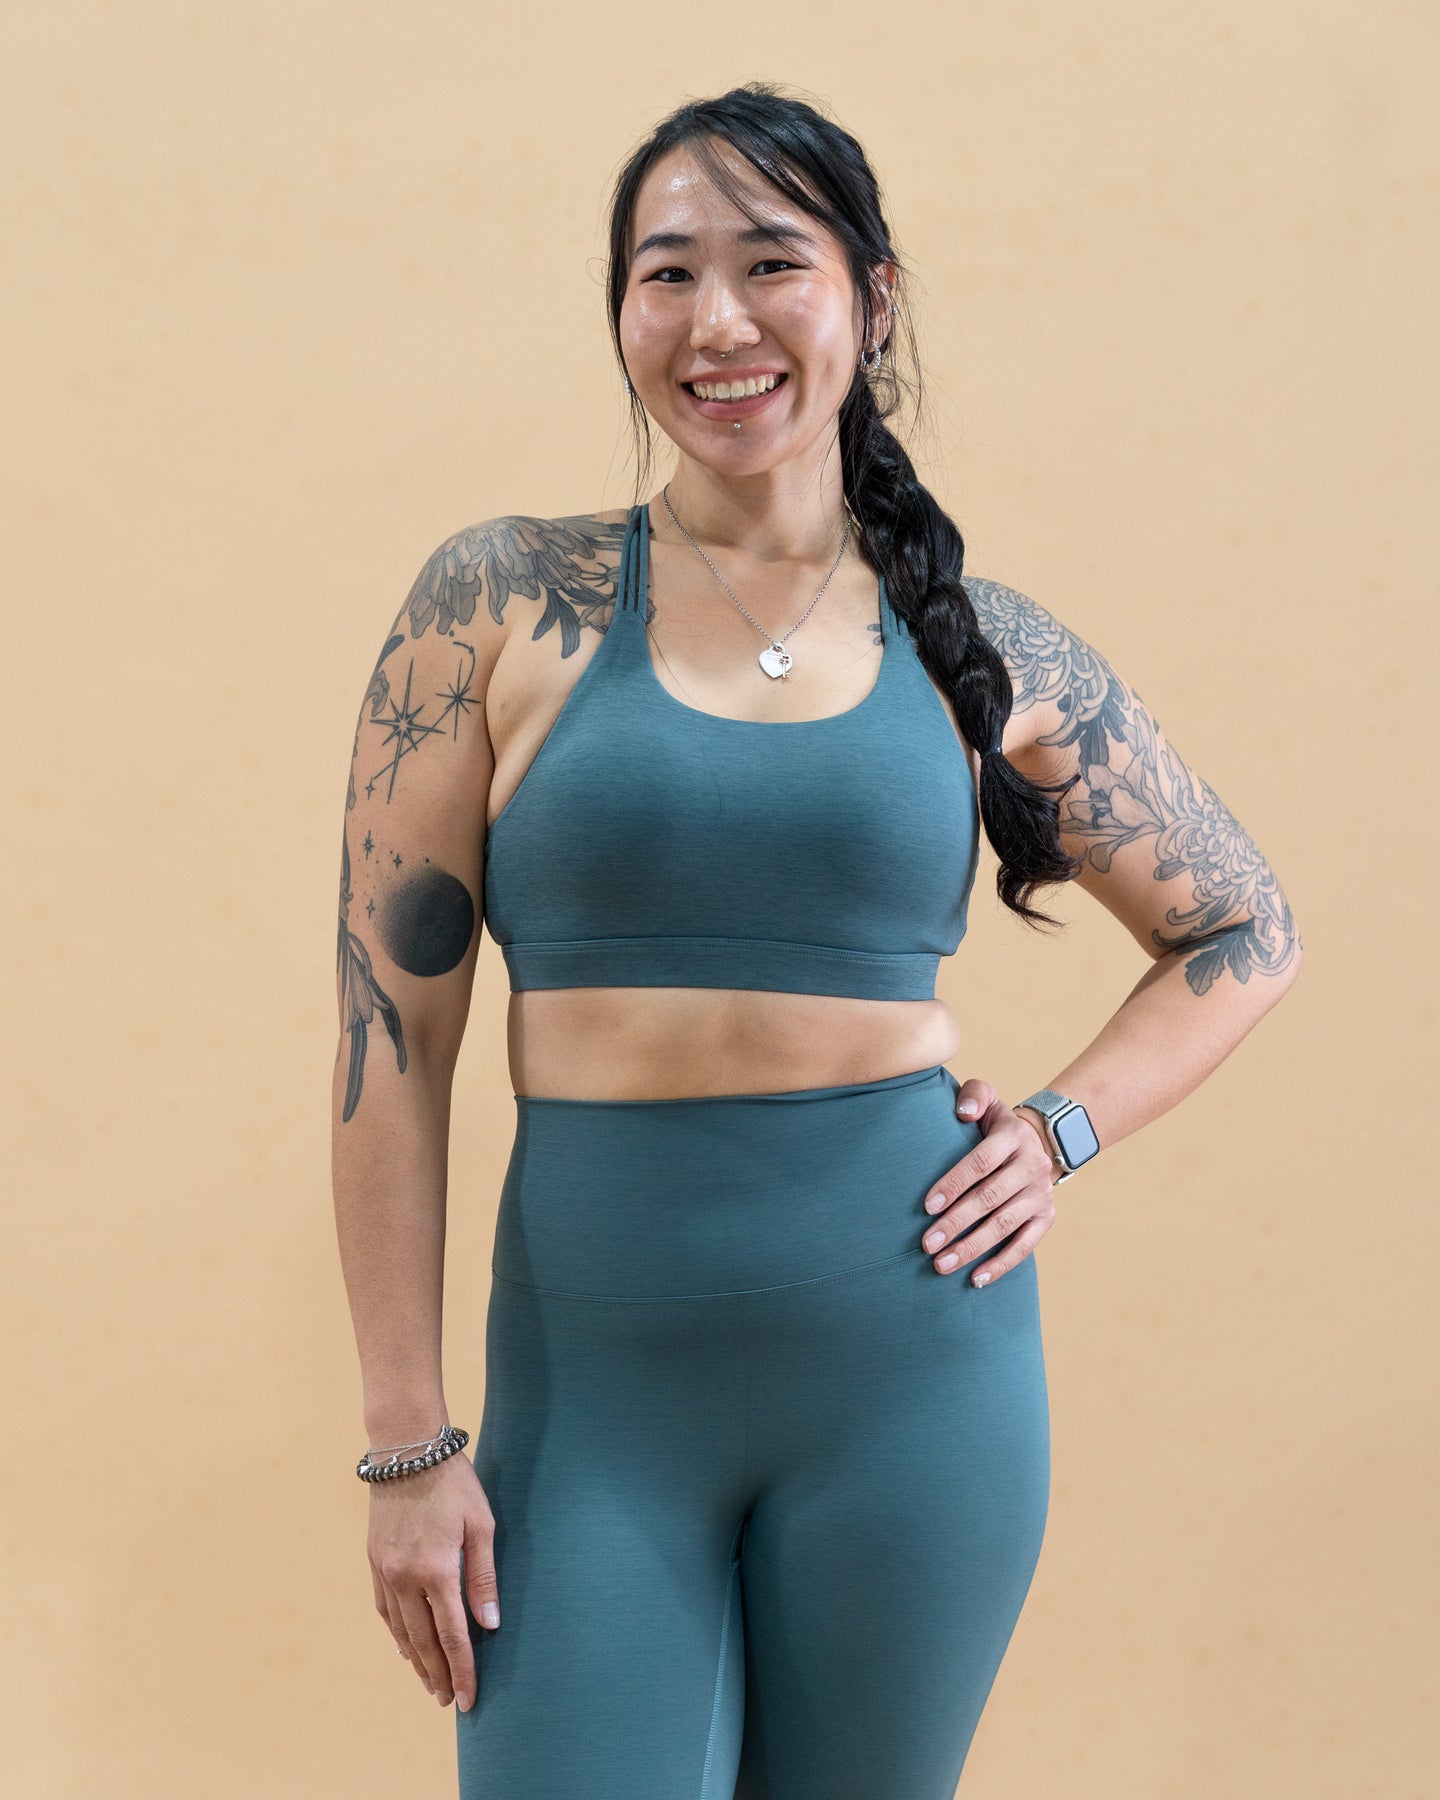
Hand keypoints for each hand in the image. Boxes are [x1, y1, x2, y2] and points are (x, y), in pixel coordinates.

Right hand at [368, 1453, 499, 1713]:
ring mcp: (385, 1571)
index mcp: (437, 1571)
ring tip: (429, 1683)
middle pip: (423, 1641)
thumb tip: (489, 1624)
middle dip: (438, 1675)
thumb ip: (483, 1577)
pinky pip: (385, 1609)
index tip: (469, 1698)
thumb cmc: (453, 1483)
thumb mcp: (482, 1525)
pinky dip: (397, 1633)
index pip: (452, 1636)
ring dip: (416, 1661)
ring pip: (400, 1630)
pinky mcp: (374, 1561)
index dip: (463, 1670)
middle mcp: (405, 1578)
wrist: (406, 1450)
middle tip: (449, 1701)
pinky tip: (405, 1646)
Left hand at [920, 1076, 1064, 1285]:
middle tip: (926, 1244)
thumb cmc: (994, 1124)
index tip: (927, 1206)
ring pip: (1004, 1225)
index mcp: (1012, 1136)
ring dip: (973, 1248)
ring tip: (942, 1265)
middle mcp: (1031, 1165)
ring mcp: (1041, 1194)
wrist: (1038, 1142)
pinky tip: (976, 1279)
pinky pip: (1025, 1245)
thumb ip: (974, 1095)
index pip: (980, 1162)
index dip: (953, 1184)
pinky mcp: (1047, 1218)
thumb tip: (962, 1113)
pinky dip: (1002, 1265)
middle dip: (956, 1223)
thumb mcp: (987, 1098)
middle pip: (990, 1198)